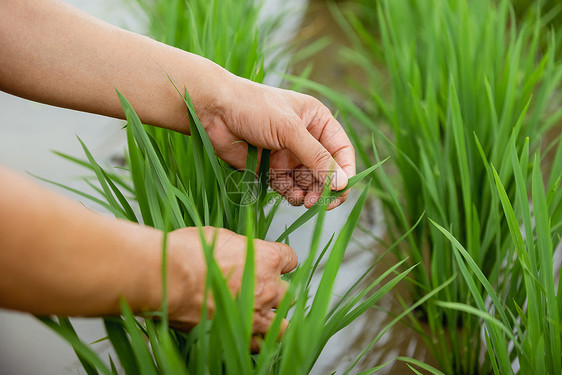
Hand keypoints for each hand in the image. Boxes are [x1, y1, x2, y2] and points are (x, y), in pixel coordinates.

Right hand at [165, 226, 297, 347]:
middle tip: (263, 290)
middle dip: (278, 291)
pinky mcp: (240, 335)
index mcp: (267, 258)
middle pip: (288, 292)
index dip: (282, 262)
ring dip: (276, 319)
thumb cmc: (188, 253)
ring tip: (263, 316)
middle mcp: (268, 287)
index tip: (276, 263)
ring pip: (285, 324)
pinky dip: (260, 340)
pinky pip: (262, 344)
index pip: (290, 259)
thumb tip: (242, 251)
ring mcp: (257, 314)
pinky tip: (251, 334)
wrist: (168, 277)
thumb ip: (241, 248)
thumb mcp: (221, 236)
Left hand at [197, 75, 355, 209]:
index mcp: (317, 121)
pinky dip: (293, 195)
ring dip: (310, 194)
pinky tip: (292, 197)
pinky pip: (289, 188)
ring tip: (305, 201)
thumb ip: (316, 157)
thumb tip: (341, 183)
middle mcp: (306, 139)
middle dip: (326, 188)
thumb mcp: (289, 129)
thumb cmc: (253, 108)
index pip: (341, 151)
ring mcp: (288, 155)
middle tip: (321, 202)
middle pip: (327, 171)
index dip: (345, 171)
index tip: (342, 189)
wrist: (214, 111)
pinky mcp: (271, 169)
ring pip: (309, 183)